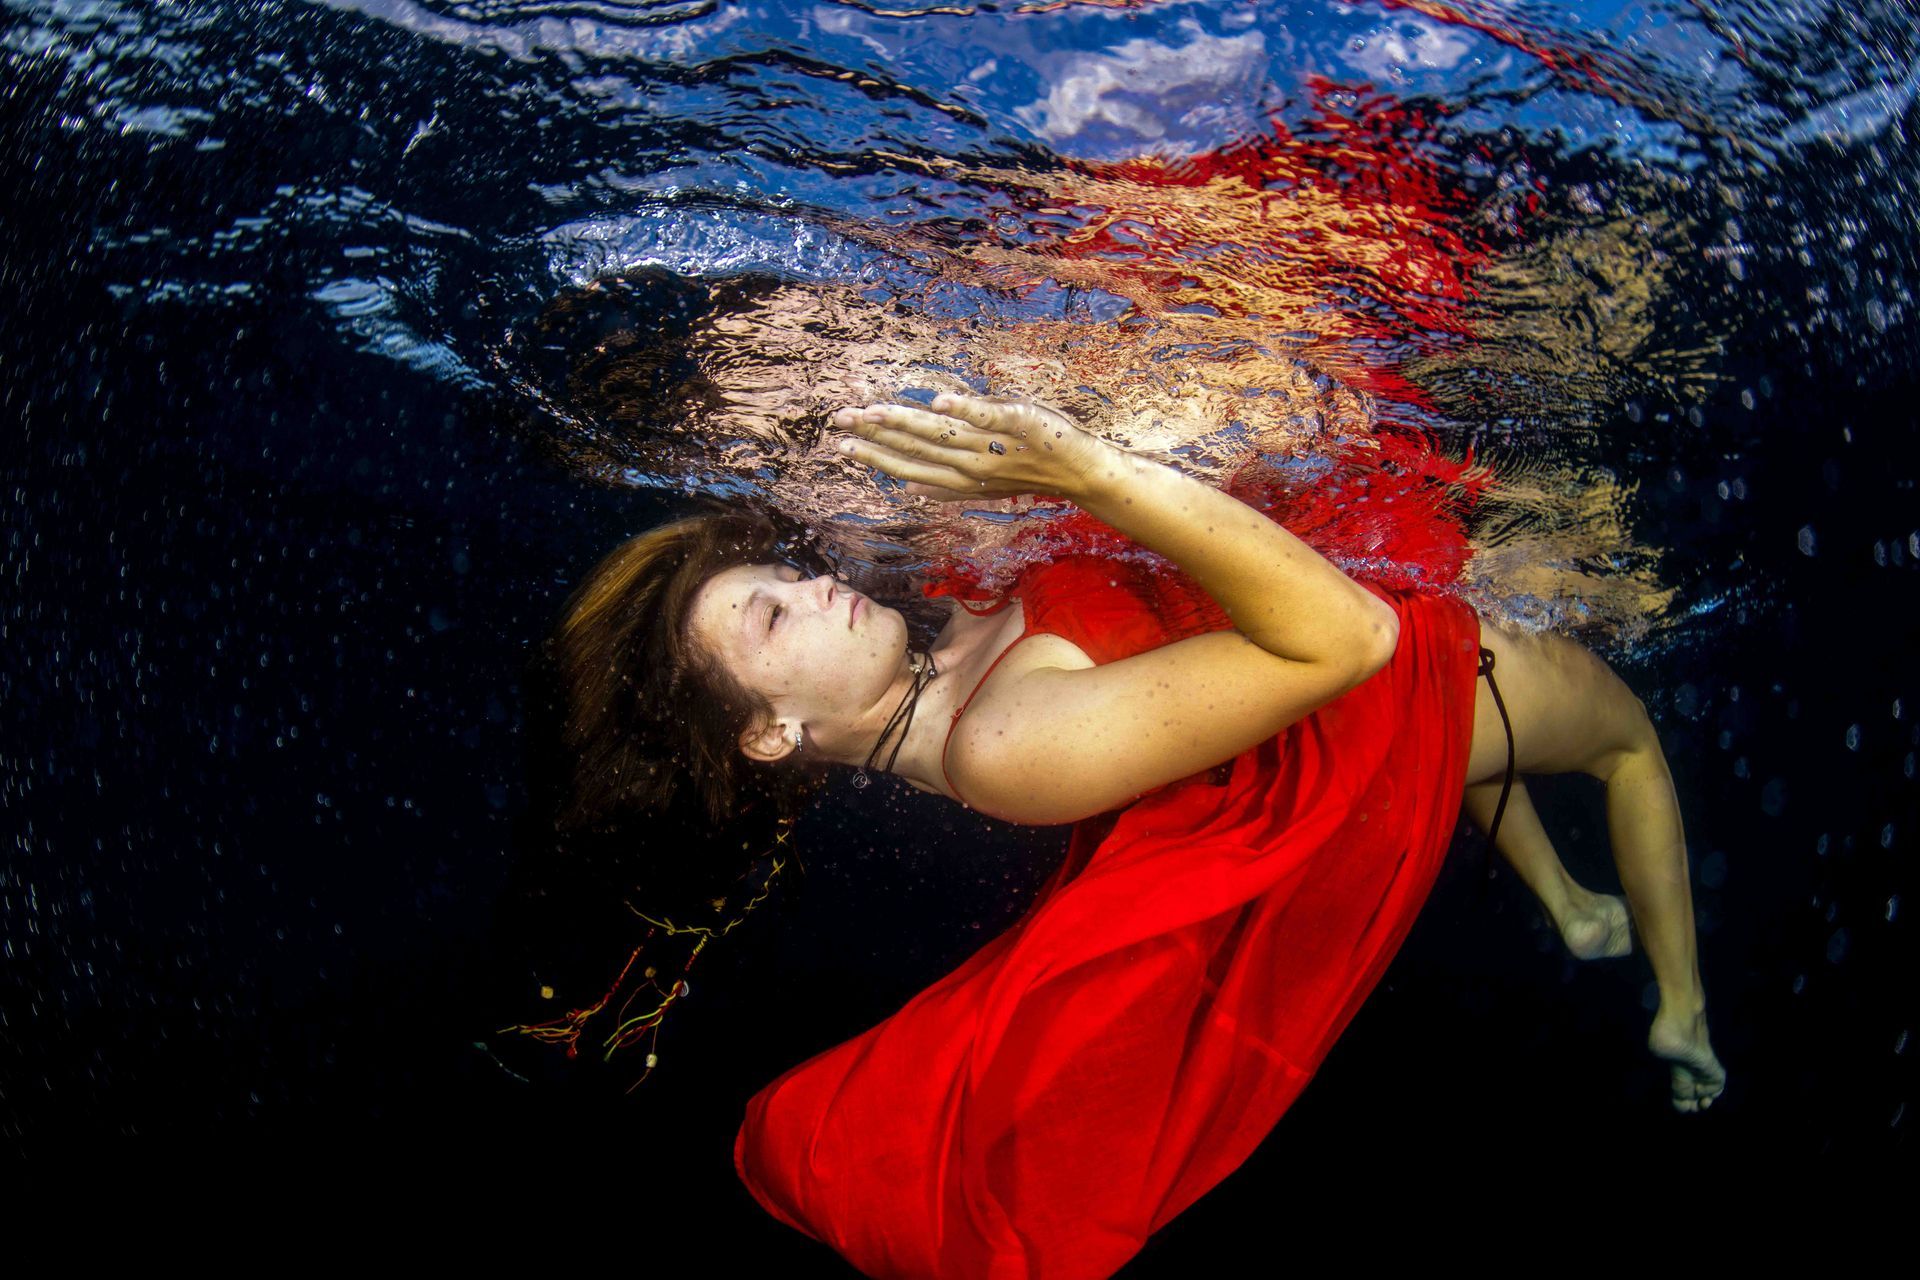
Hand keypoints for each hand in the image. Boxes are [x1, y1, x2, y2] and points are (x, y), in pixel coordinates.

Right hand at [829, 394, 1113, 503]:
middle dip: (874, 434)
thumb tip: (908, 487)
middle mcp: (969, 464)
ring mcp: (991, 444)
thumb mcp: (982, 480)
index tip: (843, 444)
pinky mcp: (1015, 422)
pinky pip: (986, 416)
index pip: (907, 465)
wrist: (1079, 471)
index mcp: (958, 477)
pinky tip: (939, 400)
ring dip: (903, 421)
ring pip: (939, 433)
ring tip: (871, 411)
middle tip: (840, 419)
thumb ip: (946, 483)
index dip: (874, 455)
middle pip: (914, 447)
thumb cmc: (1029, 468)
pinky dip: (964, 410)